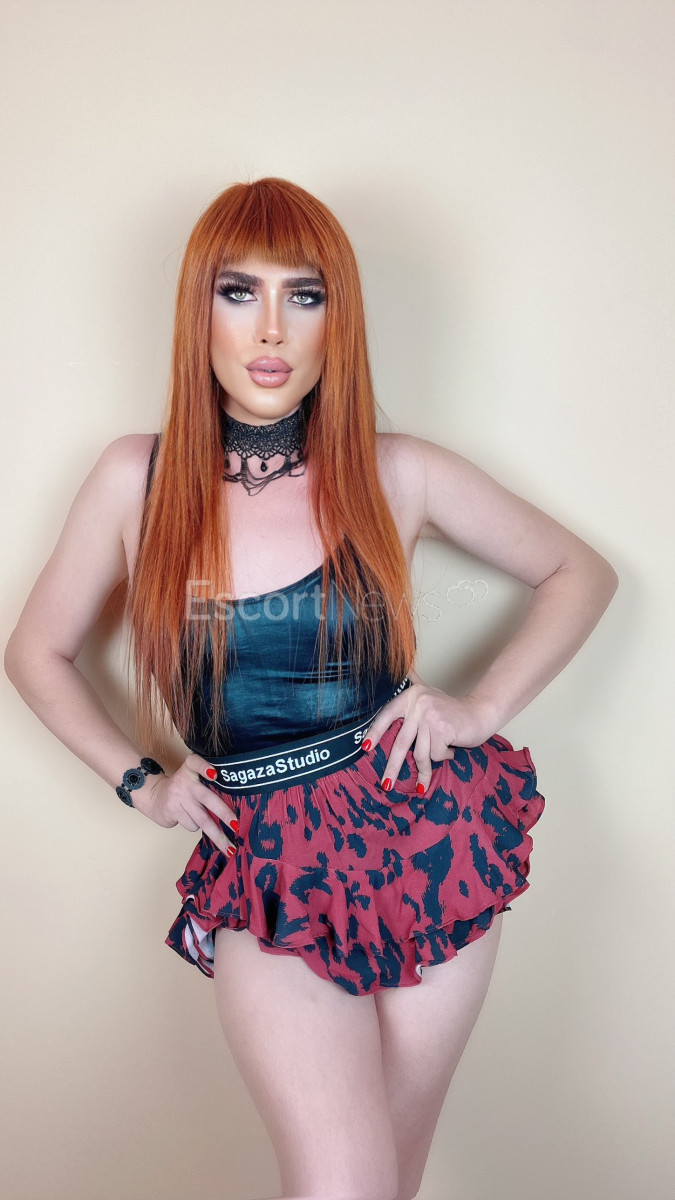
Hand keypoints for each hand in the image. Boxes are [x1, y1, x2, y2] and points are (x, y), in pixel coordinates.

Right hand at [135, 753, 238, 856]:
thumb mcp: (193, 775)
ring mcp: (177, 796)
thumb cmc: (184, 786)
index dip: (204, 767)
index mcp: (191, 767)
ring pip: (202, 819)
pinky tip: (193, 820)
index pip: (195, 762)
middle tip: (237, 826)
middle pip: (207, 798)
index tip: (214, 774)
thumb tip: (235, 801)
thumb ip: (209, 780)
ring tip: (228, 845)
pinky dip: (197, 826)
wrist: (154, 796)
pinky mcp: (172, 811)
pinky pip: (192, 825)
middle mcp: (184, 780)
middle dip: (224, 814)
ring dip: (216, 834)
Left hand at [362, 679, 497, 794]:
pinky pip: (435, 754)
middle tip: (386, 784)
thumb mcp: (429, 697)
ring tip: (422, 784)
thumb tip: (393, 687)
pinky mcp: (442, 729)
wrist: (480, 712)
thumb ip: (411, 698)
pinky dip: (443, 757)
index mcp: (411, 695)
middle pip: (401, 741)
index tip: (365, 748)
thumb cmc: (452, 711)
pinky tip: (450, 751)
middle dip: (393, 767)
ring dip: (423, 772)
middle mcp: (418, 703)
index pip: (387, 715)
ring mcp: (430, 716)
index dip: (375, 732)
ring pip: (419, 753)